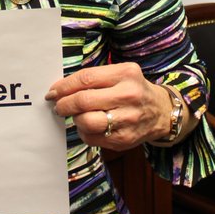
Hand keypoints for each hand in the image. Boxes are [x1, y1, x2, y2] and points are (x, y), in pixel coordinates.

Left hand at [45, 62, 172, 150]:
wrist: (161, 112)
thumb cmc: (133, 90)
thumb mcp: (120, 74)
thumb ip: (94, 78)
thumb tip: (60, 89)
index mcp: (125, 74)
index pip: (86, 79)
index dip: (64, 86)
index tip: (53, 92)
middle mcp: (128, 96)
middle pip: (84, 101)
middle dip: (64, 104)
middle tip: (59, 106)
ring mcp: (127, 119)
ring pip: (86, 122)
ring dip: (75, 119)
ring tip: (77, 116)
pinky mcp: (124, 139)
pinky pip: (92, 138)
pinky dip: (84, 132)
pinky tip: (90, 126)